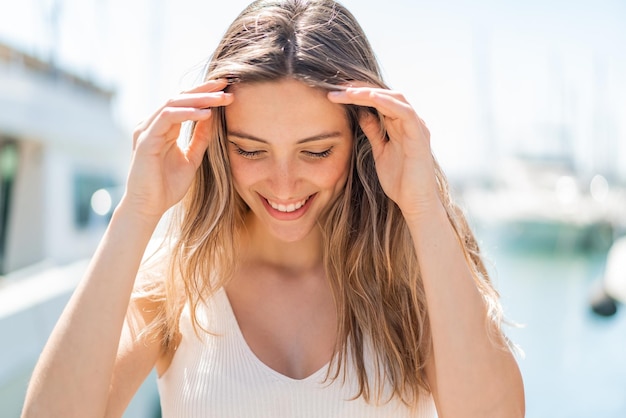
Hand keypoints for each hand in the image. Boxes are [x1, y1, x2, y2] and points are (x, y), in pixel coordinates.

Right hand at [122, 79, 233, 220]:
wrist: (150, 207)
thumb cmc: (168, 186)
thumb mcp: (192, 158)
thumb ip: (200, 138)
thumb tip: (214, 117)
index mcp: (163, 128)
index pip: (185, 103)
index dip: (205, 94)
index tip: (227, 89)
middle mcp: (153, 124)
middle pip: (180, 97)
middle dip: (205, 90)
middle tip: (227, 84)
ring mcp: (147, 130)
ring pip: (174, 103)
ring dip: (200, 99)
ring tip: (221, 98)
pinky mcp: (145, 139)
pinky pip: (167, 118)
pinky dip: (187, 113)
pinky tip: (206, 113)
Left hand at [328, 86, 440, 219]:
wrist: (415, 204)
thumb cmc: (400, 181)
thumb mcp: (380, 151)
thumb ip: (374, 132)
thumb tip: (361, 113)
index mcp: (401, 125)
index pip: (380, 101)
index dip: (359, 94)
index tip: (336, 92)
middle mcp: (411, 122)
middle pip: (386, 95)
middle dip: (361, 88)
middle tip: (337, 87)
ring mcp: (417, 127)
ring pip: (394, 98)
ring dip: (369, 92)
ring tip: (347, 91)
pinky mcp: (419, 137)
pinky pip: (404, 112)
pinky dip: (386, 103)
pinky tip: (369, 98)